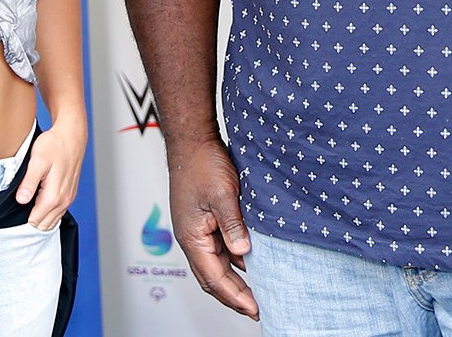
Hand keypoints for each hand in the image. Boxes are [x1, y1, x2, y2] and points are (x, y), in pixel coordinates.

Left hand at [16, 121, 85, 229]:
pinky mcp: (70, 193)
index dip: (22, 215)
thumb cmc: (54, 145)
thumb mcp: (37, 161)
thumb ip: (29, 183)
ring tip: (32, 196)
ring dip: (40, 213)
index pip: (34, 221)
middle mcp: (64, 200)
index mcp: (54, 196)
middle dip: (31, 217)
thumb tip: (21, 200)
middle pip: (43, 225)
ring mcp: (69, 198)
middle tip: (24, 198)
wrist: (71, 135)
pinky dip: (48, 209)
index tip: (18, 201)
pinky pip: (58, 211)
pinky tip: (41, 195)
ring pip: (52, 220)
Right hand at [169, 139, 256, 319]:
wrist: (194, 142)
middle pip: (213, 278)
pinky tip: (254, 262)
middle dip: (234, 296)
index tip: (254, 308)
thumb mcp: (222, 194)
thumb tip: (243, 253)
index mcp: (192, 237)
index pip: (214, 278)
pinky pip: (222, 248)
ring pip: (218, 265)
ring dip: (236, 279)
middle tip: (258, 308)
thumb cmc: (202, 164)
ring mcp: (199, 231)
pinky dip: (236, 260)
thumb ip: (232, 225)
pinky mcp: (207, 221)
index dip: (234, 296)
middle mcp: (193, 239)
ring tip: (259, 291)